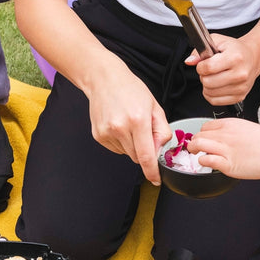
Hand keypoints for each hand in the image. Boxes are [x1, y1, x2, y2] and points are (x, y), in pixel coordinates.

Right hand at [85, 64, 170, 185]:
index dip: (152, 171)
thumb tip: (160, 151)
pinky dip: (121, 142)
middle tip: (143, 132)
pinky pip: (116, 148)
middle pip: (137, 157)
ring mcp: (106, 132)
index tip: (156, 180)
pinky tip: (119, 125)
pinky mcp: (98, 135)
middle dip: (144, 150)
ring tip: (129, 124)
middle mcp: (120, 128)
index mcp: (138, 120)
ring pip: (126, 153)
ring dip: (132, 145)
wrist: (104, 79)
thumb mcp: (154, 106)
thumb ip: (161, 131)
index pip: (147, 155)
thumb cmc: (131, 90)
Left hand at [185, 33, 259, 105]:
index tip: (203, 64)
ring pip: (210, 93)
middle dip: (203, 76)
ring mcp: (241, 87)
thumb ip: (200, 50)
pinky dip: (211, 95)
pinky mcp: (240, 97)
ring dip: (207, 86)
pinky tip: (216, 86)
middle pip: (208, 82)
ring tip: (213, 77)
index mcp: (235, 58)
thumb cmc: (235, 49)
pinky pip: (216, 101)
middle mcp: (240, 74)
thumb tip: (190, 61)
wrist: (253, 57)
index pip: (208, 68)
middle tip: (209, 71)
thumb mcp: (217, 41)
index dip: (200, 66)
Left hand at [189, 117, 259, 180]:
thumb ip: (234, 130)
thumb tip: (226, 136)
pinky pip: (206, 160)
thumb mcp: (249, 128)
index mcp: (231, 124)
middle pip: (199, 135)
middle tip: (196, 148)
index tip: (203, 138)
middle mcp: (225, 134)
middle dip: (195, 142)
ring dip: (194, 150)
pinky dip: (202, 161)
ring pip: (198, 144)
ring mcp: (225, 149)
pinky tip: (206, 162)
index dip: (202, 133)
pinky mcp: (227, 164)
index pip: (206, 126)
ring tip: (196, 154)